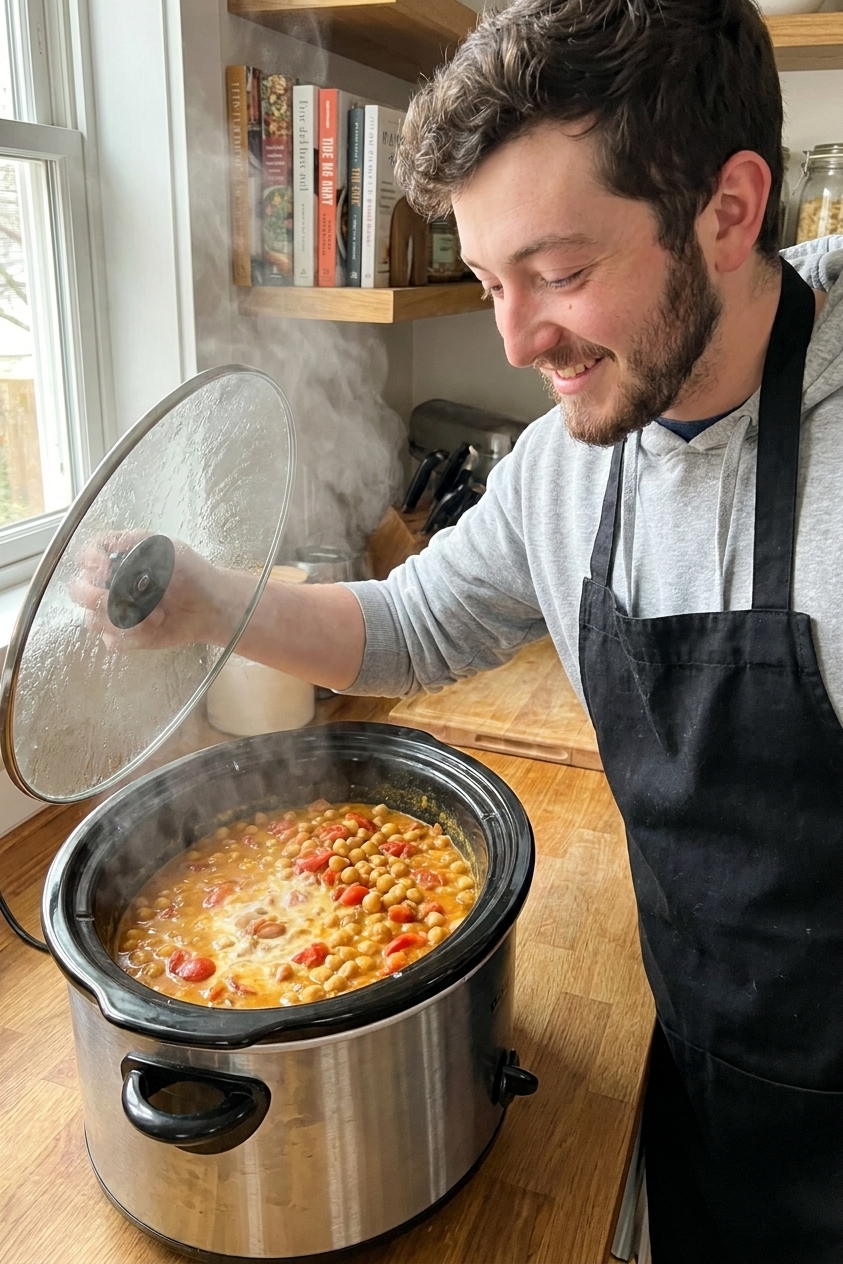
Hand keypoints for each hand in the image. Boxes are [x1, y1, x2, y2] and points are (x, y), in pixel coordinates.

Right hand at [70, 532, 250, 652]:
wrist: (211, 605)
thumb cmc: (191, 573)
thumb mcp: (167, 547)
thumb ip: (136, 541)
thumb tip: (111, 543)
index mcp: (117, 559)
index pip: (86, 555)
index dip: (89, 561)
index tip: (105, 566)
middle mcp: (109, 585)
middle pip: (78, 591)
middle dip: (94, 596)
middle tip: (120, 599)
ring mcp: (115, 612)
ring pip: (93, 620)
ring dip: (122, 618)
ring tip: (156, 614)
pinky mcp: (126, 636)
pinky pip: (112, 641)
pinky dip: (131, 637)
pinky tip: (153, 628)